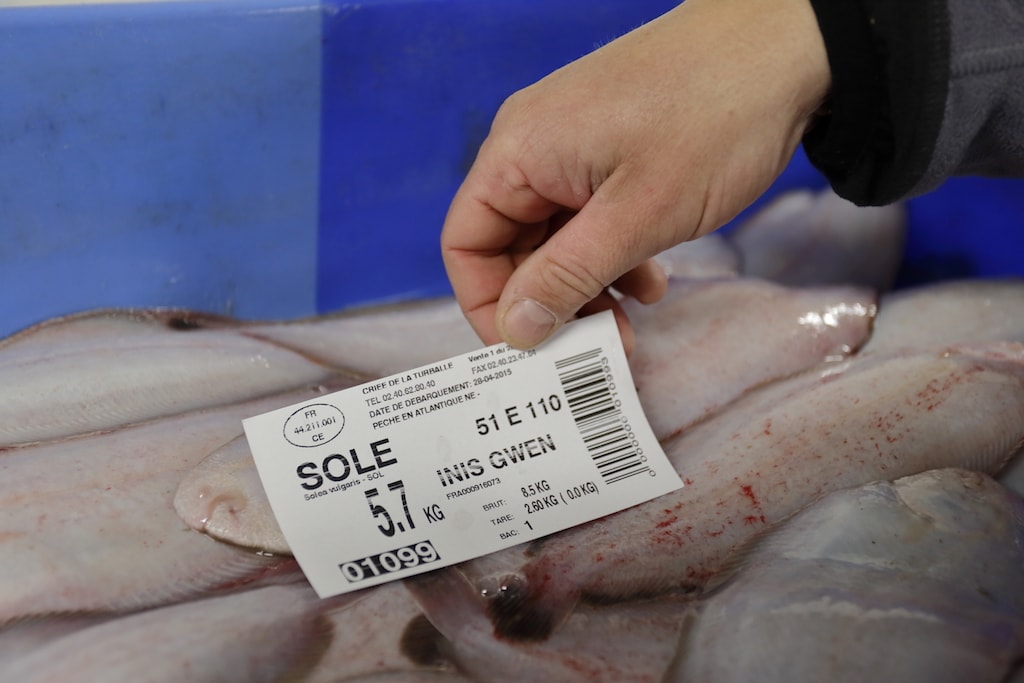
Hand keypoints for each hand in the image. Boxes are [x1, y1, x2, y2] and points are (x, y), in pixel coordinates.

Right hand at [441, 0, 829, 350]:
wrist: (789, 46)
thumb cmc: (714, 117)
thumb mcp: (637, 216)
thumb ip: (567, 277)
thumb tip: (515, 330)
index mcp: (520, 150)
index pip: (467, 242)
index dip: (489, 306)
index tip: (530, 352)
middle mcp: (535, 145)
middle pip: (511, 246)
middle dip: (549, 304)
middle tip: (596, 347)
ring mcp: (574, 146)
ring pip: (555, 238)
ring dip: (586, 286)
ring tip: (630, 322)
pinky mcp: (612, 149)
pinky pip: (591, 217)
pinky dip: (614, 256)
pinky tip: (651, 280)